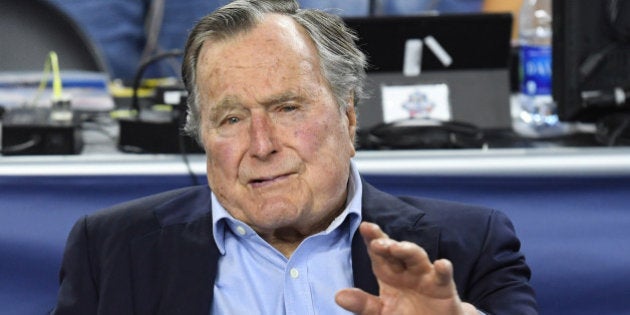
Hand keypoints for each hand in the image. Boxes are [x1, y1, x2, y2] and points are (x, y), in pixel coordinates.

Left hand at [335, 222, 477, 314]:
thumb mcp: (381, 312)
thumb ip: (363, 304)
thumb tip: (338, 296)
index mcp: (389, 273)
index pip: (378, 253)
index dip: (372, 239)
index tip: (364, 227)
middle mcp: (406, 270)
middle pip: (396, 251)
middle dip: (386, 243)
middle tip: (375, 241)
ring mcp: (425, 276)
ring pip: (417, 257)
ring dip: (407, 250)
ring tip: (396, 247)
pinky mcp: (443, 288)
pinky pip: (443, 276)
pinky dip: (443, 269)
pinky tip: (441, 264)